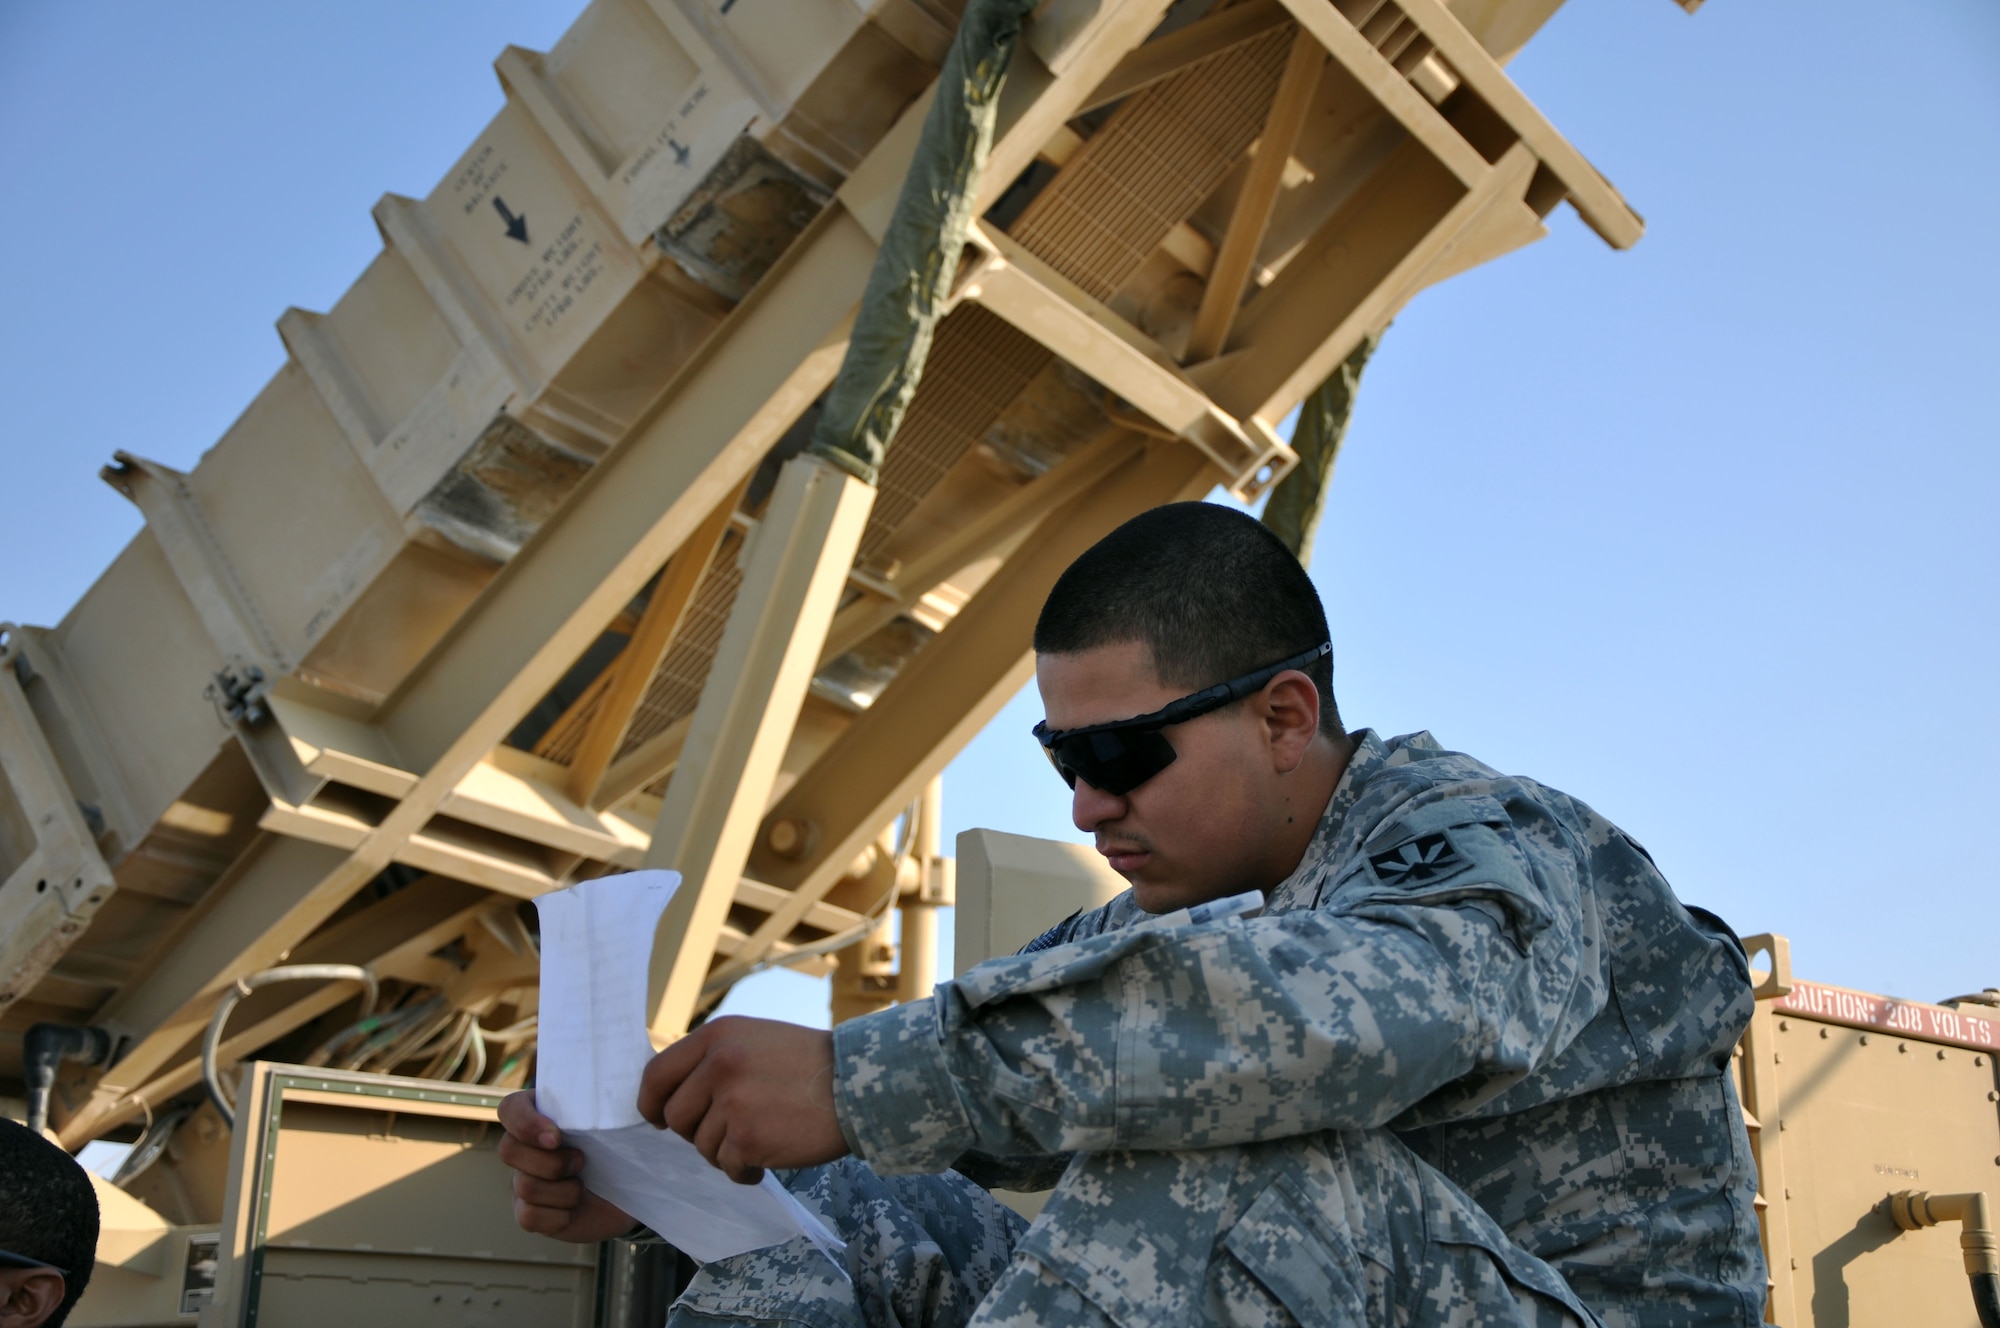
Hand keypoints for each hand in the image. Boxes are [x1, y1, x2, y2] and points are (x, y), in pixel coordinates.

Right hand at [496, 1091, 635, 1241]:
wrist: (633, 1192)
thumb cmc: (626, 1147)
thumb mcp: (622, 1121)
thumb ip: (615, 1100)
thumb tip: (636, 1083)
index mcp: (543, 1115)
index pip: (510, 1108)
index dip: (525, 1123)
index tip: (556, 1137)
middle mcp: (526, 1147)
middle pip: (508, 1149)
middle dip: (550, 1161)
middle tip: (581, 1161)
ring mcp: (524, 1180)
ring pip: (524, 1186)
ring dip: (564, 1190)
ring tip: (583, 1186)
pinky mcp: (530, 1213)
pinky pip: (528, 1216)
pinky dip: (558, 1215)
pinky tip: (575, 1209)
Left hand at [638, 1016, 848, 1183]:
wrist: (858, 1084)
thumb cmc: (810, 1063)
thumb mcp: (756, 1039)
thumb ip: (714, 1058)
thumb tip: (674, 1095)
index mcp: (717, 1036)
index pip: (656, 1075)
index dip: (651, 1103)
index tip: (658, 1119)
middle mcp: (719, 1064)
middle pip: (675, 1117)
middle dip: (698, 1132)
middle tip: (731, 1131)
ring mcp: (732, 1102)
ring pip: (702, 1146)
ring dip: (727, 1151)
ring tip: (762, 1139)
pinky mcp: (748, 1138)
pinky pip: (728, 1167)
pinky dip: (745, 1170)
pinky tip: (768, 1157)